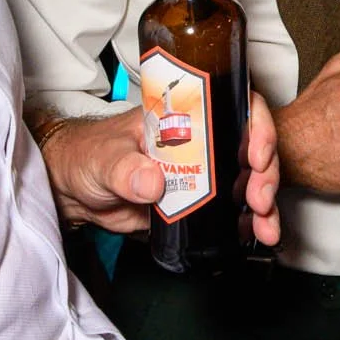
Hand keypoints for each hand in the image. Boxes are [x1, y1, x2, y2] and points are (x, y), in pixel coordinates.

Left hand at [33, 94, 280, 243]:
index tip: (256, 153)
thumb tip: (152, 181)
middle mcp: (200, 141)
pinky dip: (250, 223)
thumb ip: (125, 168)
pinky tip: (258, 235)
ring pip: (247, 180)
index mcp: (184, 116)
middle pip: (249, 146)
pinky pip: (233, 212)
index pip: (233, 104)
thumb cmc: (87, 155)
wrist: (74, 192)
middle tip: (260, 198)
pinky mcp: (198, 204)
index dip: (256, 124)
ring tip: (265, 227)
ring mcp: (202, 173)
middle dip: (265, 172)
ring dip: (264, 203)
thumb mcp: (103, 156)